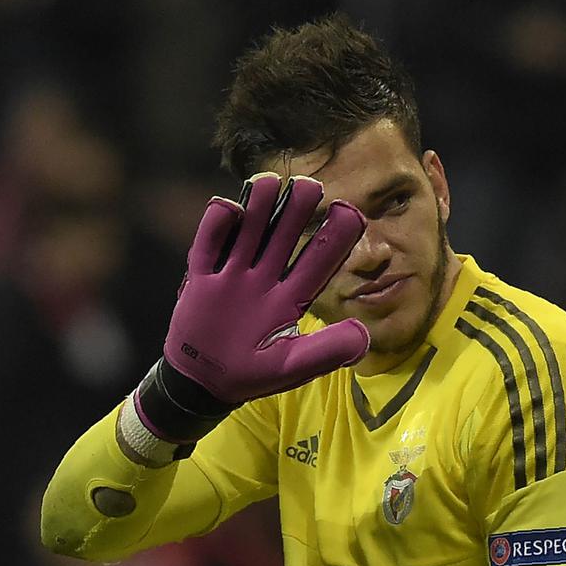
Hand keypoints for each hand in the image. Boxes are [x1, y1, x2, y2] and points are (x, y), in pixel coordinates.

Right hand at [164, 172, 368, 403]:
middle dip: (296, 212)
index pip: (318, 263)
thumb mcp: (292, 366)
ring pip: (248, 234)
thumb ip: (326, 352)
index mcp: (290, 299)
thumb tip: (365, 335)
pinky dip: (216, 227)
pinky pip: (208, 248)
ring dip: (258, 209)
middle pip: (284, 238)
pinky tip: (229, 207)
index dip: (335, 238)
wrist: (204, 383)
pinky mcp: (201, 280)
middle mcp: (264, 280)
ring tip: (270, 181)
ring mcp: (232, 277)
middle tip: (311, 185)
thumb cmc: (252, 374)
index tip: (351, 212)